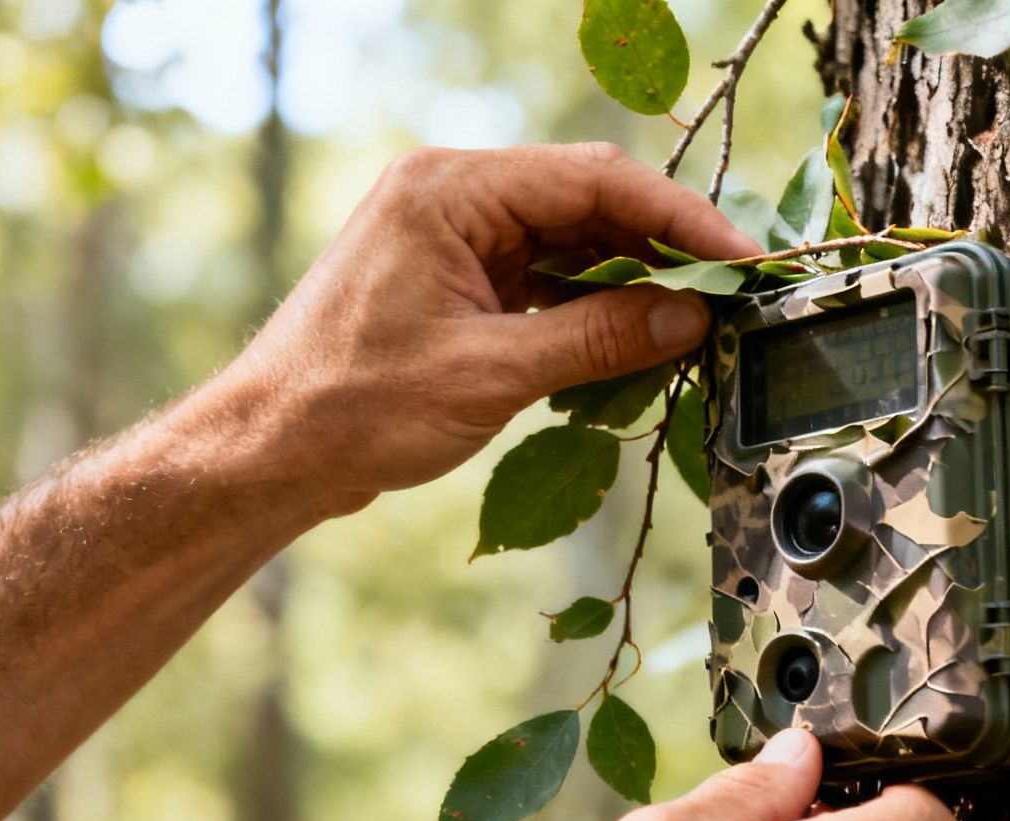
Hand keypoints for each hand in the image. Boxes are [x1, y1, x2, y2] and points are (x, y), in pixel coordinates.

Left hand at [218, 143, 760, 514]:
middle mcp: (452, 197)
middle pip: (588, 204)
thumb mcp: (490, 373)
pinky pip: (543, 279)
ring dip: (631, 285)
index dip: (679, 220)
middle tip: (732, 297)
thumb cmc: (350, 406)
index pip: (594, 180)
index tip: (740, 262)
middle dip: (662, 252)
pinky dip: (590, 309)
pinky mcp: (454, 280)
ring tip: (694, 327)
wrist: (269, 451)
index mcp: (449, 189)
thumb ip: (597, 339)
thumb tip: (689, 318)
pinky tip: (635, 344)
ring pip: (571, 244)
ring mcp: (452, 238)